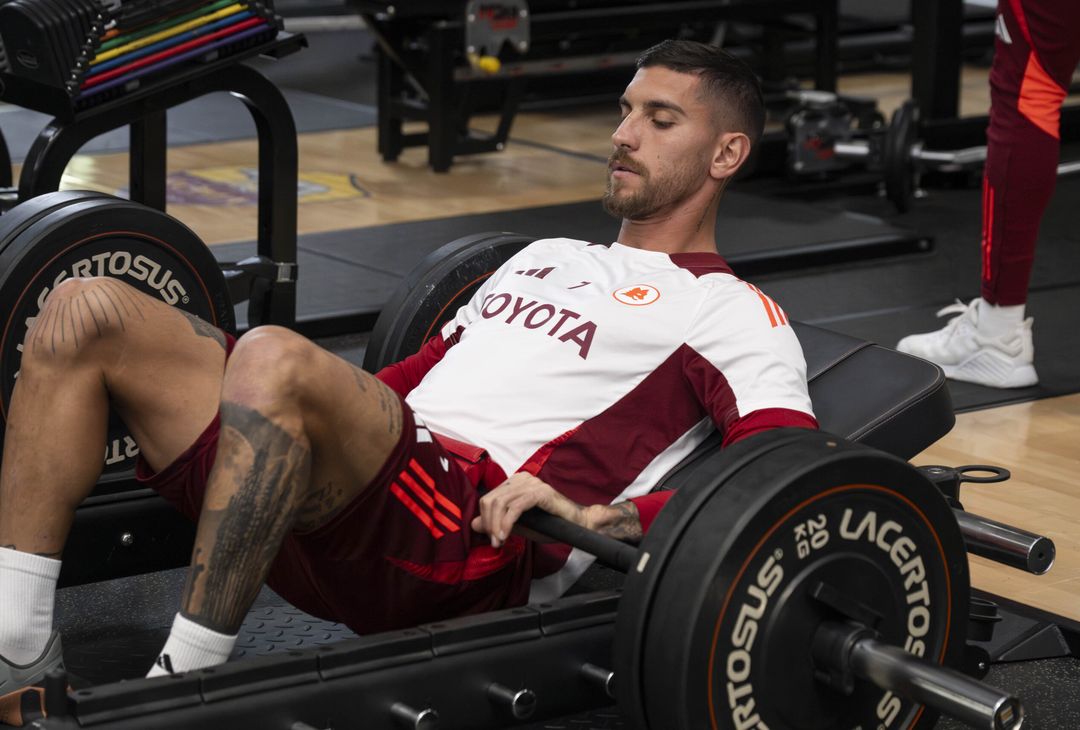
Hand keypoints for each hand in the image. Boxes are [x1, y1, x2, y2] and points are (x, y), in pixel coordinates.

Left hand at [470, 472, 585, 547]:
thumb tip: (474, 524)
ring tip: (500, 541)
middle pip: (491, 499)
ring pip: (501, 502)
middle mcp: (522, 479)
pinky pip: (516, 507)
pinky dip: (508, 522)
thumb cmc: (550, 523)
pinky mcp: (541, 492)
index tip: (491, 538)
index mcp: (515, 482)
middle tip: (495, 542)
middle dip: (489, 524)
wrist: (577, 524)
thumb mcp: (519, 525)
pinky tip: (506, 534)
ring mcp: (532, 483)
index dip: (485, 519)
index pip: (488, 498)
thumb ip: (497, 522)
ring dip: (497, 525)